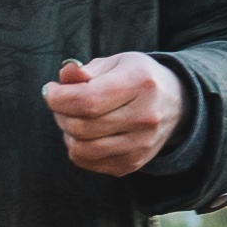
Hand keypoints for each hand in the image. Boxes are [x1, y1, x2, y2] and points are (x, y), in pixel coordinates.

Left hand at [44, 53, 182, 176]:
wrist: (175, 104)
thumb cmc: (136, 78)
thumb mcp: (115, 63)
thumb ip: (86, 70)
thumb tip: (65, 76)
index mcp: (140, 83)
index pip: (88, 100)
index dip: (58, 98)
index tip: (50, 90)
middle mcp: (145, 117)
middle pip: (82, 126)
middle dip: (60, 113)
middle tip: (61, 103)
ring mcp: (141, 145)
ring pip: (82, 149)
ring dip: (67, 133)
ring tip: (73, 118)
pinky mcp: (133, 163)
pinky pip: (88, 162)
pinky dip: (77, 148)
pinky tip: (85, 133)